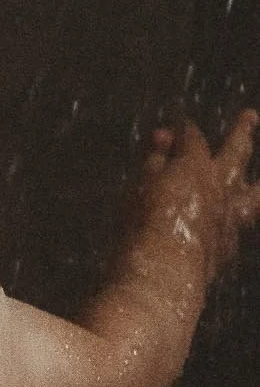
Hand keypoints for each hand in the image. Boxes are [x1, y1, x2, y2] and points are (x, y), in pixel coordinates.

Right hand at [136, 112, 259, 282]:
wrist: (163, 270)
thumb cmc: (143, 227)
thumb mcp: (139, 188)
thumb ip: (154, 163)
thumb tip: (162, 143)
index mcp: (194, 166)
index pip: (192, 137)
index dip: (183, 129)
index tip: (179, 126)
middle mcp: (219, 185)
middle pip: (237, 150)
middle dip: (242, 131)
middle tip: (250, 116)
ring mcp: (230, 215)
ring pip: (255, 192)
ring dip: (258, 181)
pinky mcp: (229, 244)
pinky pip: (242, 223)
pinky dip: (240, 215)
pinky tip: (237, 216)